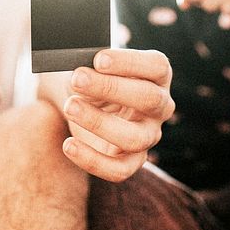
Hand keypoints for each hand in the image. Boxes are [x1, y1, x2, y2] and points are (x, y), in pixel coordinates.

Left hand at [61, 48, 174, 182]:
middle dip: (110, 88)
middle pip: (148, 98)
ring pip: (134, 137)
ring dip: (99, 122)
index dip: (129, 62)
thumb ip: (93, 66)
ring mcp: (149, 135)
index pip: (156, 66)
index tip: (98, 59)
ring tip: (70, 106)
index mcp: (157, 75)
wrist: (82, 100)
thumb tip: (80, 72)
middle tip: (77, 79)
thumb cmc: (94, 76)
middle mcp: (160, 106)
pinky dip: (92, 160)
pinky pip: (119, 169)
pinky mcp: (133, 161)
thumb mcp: (94, 65)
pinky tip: (69, 145)